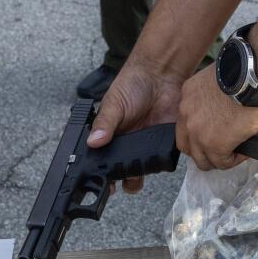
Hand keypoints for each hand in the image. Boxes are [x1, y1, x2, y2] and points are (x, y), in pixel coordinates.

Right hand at [87, 57, 182, 193]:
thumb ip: (104, 124)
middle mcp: (127, 146)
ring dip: (143, 174)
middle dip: (125, 180)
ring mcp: (147, 147)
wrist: (160, 74)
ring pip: (145, 171)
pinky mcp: (165, 144)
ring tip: (141, 169)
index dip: (104, 175)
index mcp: (110, 139)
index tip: (106, 183)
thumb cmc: (132, 86)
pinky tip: (159, 157)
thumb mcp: (113, 104)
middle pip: (124, 174)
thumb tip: (93, 142)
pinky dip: (162, 163)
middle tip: (126, 175)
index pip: (103, 163)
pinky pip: (164, 161)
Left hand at [177, 66, 257, 170]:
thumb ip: (214, 97)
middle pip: (187, 145)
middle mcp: (187, 113)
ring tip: (235, 153)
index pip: (185, 124)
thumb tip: (224, 111)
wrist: (256, 74)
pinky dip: (234, 160)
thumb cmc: (246, 71)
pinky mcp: (214, 144)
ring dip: (218, 159)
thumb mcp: (219, 80)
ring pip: (202, 159)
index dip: (199, 133)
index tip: (215, 133)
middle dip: (203, 151)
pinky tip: (245, 152)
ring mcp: (198, 131)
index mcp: (188, 95)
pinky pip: (222, 162)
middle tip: (220, 149)